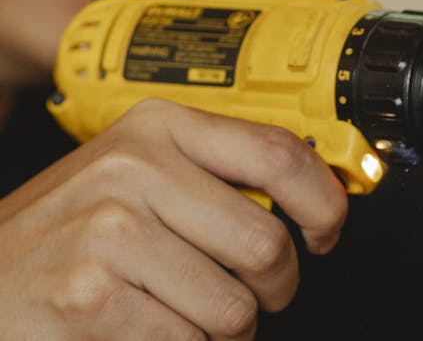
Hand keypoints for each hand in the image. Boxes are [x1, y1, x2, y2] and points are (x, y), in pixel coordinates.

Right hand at [0, 99, 346, 339]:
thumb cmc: (69, 234)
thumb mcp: (138, 176)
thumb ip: (213, 175)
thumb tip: (311, 195)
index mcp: (159, 128)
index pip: (278, 151)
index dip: (323, 200)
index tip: (327, 231)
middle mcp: (135, 167)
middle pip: (266, 241)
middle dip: (275, 289)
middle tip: (256, 298)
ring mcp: (110, 230)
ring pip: (233, 306)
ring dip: (227, 332)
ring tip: (188, 318)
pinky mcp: (91, 295)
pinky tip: (150, 333)